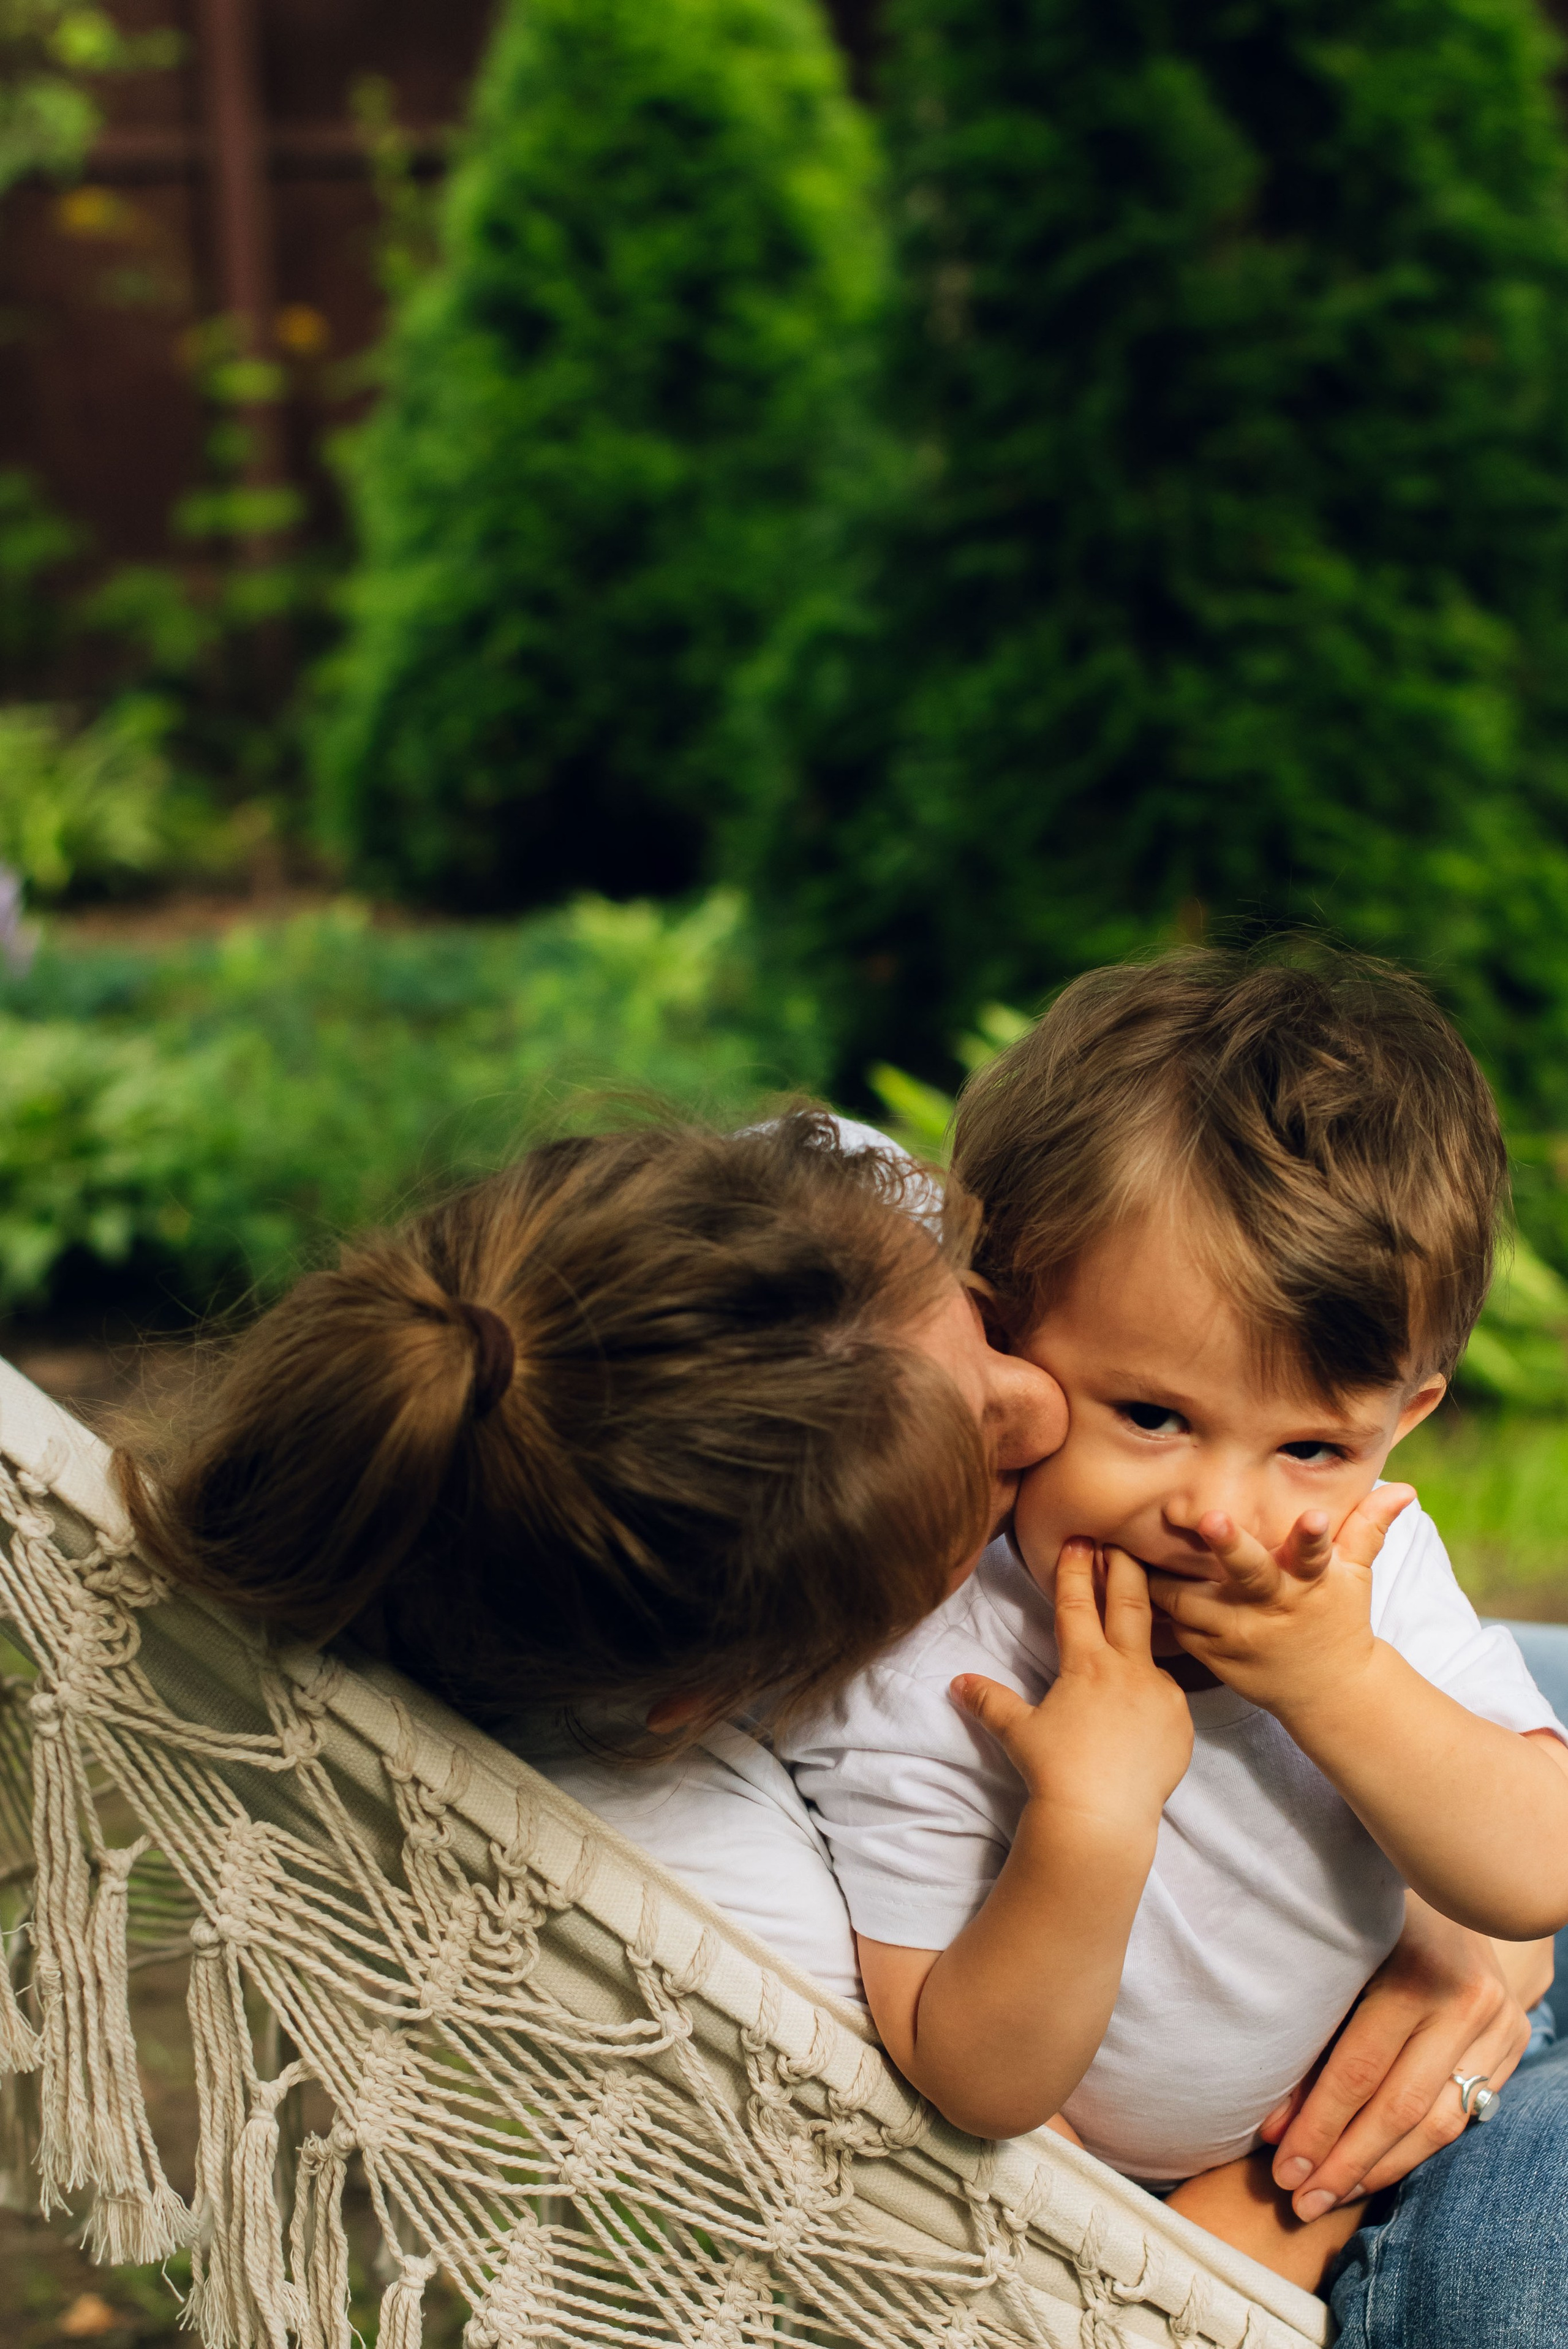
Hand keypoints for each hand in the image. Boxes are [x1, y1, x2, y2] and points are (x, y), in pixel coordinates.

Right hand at [953, 1540, 1192, 1837]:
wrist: (1103, 1818)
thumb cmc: (1055, 1772)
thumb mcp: (1017, 1732)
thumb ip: (990, 1701)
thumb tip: (957, 1684)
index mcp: (1086, 1665)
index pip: (1076, 1604)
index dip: (1074, 1569)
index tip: (1078, 1539)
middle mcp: (1127, 1670)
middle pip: (1128, 1604)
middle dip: (1123, 1568)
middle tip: (1122, 1543)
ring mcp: (1160, 1694)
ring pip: (1151, 1653)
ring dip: (1141, 1635)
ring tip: (1140, 1620)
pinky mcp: (1181, 1721)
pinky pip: (1167, 1695)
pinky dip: (1153, 1690)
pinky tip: (1143, 1700)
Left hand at [1144, 1484, 1415, 1717]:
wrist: (1328, 1692)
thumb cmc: (1337, 1619)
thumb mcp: (1355, 1576)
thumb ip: (1367, 1527)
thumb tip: (1403, 1486)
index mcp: (1310, 1583)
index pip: (1317, 1554)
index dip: (1315, 1537)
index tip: (1315, 1516)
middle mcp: (1274, 1606)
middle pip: (1251, 1573)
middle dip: (1231, 1545)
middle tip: (1210, 1516)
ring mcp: (1241, 1635)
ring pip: (1195, 1601)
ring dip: (1165, 1575)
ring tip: (1128, 1543)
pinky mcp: (1215, 1656)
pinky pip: (1178, 1627)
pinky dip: (1155, 1606)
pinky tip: (1122, 1581)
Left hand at [1257, 1896, 1532, 2218]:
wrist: (1451, 1873)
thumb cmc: (1367, 1915)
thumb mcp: (1337, 1956)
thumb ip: (1311, 2034)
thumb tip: (1272, 2128)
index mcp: (1414, 1968)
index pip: (1359, 2070)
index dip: (1317, 2126)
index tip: (1281, 2166)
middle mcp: (1466, 1998)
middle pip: (1399, 2106)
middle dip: (1345, 2162)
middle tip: (1301, 2200)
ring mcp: (1500, 2021)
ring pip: (1439, 2123)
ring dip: (1381, 2169)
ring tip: (1332, 2196)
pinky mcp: (1515, 2039)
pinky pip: (1464, 2114)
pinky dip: (1417, 2148)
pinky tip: (1377, 2169)